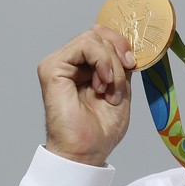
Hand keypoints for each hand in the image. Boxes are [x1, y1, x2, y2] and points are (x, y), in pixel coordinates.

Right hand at [39, 24, 135, 165]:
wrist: (88, 150)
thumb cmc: (101, 127)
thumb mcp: (122, 87)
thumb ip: (120, 63)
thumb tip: (124, 42)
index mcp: (86, 66)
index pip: (104, 36)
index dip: (122, 44)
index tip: (133, 64)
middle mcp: (71, 62)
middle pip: (100, 35)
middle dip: (118, 57)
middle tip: (119, 85)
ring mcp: (60, 63)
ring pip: (94, 39)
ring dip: (111, 64)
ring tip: (110, 90)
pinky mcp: (52, 67)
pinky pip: (84, 45)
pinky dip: (102, 62)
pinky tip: (102, 84)